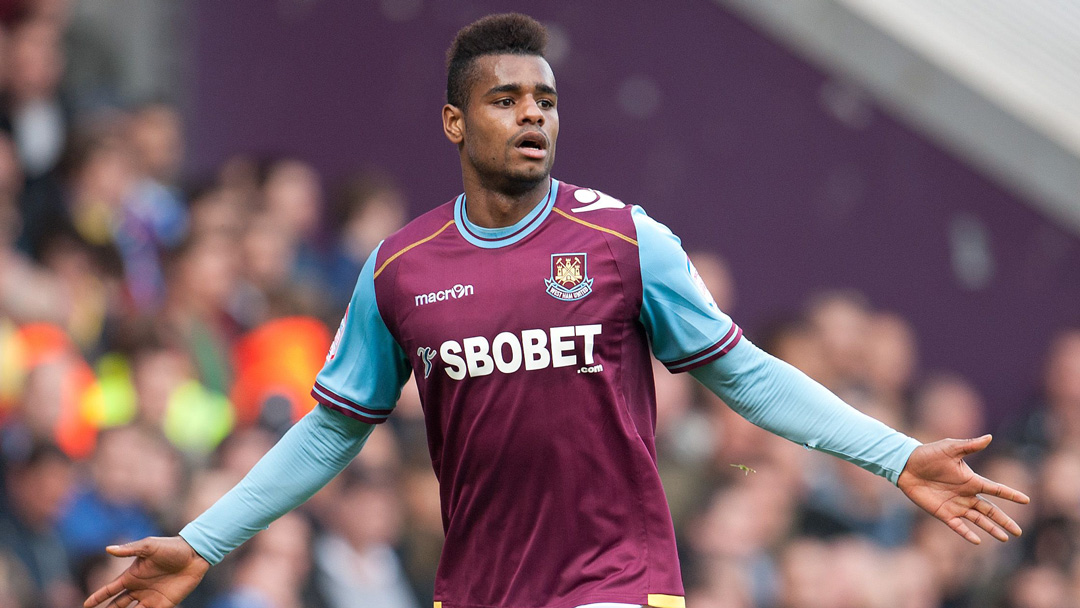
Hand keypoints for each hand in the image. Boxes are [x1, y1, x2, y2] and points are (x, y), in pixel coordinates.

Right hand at [84, 536, 210, 607]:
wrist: (195, 554)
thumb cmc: (172, 547)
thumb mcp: (150, 546)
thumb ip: (129, 550)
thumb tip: (108, 549)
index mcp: (132, 575)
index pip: (110, 589)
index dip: (98, 597)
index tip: (86, 605)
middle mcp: (138, 589)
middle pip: (117, 605)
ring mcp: (150, 597)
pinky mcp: (164, 604)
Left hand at [898, 434, 1029, 543]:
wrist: (906, 465)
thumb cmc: (928, 454)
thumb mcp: (950, 448)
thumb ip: (970, 446)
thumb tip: (989, 437)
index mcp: (971, 480)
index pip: (995, 490)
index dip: (1010, 495)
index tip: (1026, 500)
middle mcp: (966, 495)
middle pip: (990, 510)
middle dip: (1004, 521)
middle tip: (1019, 532)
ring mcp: (955, 505)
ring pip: (978, 520)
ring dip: (991, 529)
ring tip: (1005, 539)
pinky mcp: (942, 512)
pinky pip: (958, 526)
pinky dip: (967, 533)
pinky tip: (977, 541)